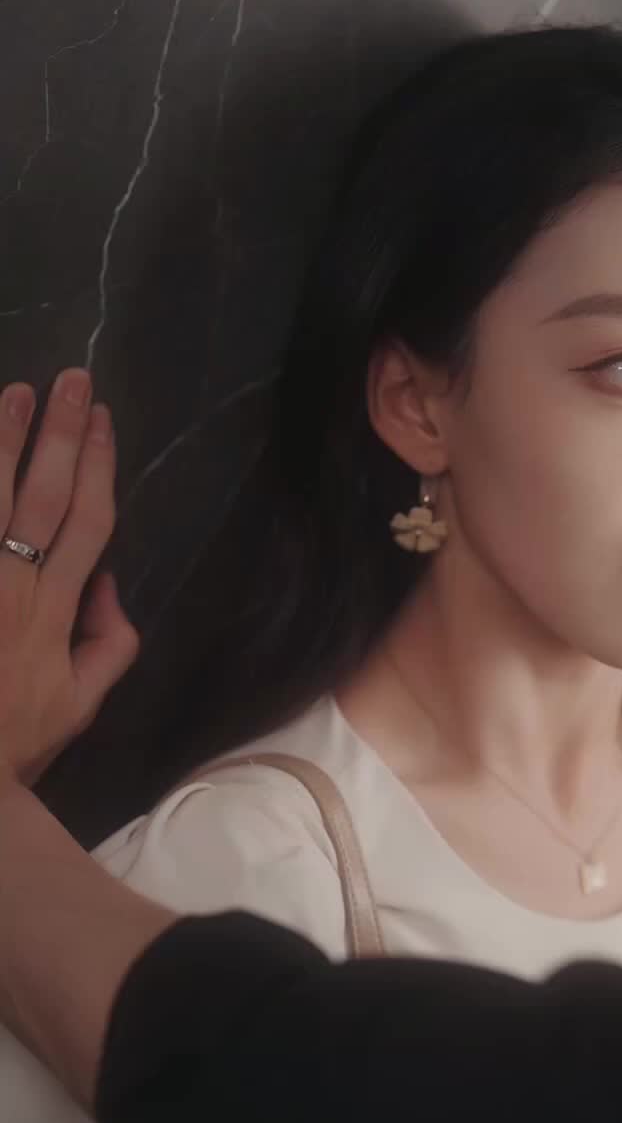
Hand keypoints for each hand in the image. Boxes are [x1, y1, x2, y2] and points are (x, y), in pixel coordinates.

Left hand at [0, 369, 138, 785]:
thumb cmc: (13, 743)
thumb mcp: (79, 708)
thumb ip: (107, 645)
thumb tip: (111, 585)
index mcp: (55, 613)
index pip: (89, 523)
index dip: (99, 467)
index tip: (103, 419)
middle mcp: (13, 588)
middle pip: (45, 496)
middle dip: (61, 434)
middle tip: (71, 379)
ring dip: (4, 442)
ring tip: (14, 392)